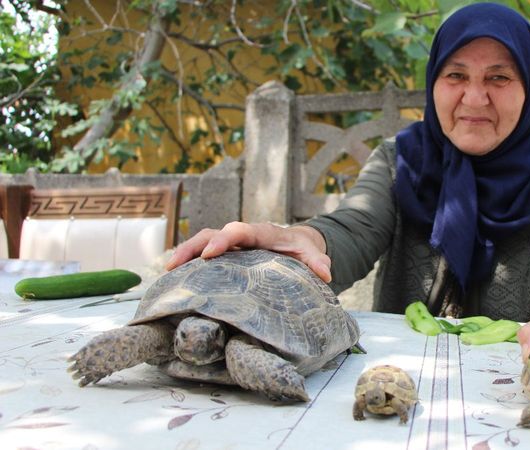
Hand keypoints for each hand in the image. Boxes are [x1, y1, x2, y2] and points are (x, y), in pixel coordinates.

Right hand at [165, 222, 331, 282]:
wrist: (296, 244)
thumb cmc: (301, 250)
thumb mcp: (311, 254)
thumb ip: (317, 261)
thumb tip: (327, 273)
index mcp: (261, 233)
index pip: (240, 230)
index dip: (226, 239)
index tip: (213, 253)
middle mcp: (241, 236)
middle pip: (213, 234)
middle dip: (195, 246)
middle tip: (175, 264)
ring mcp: (230, 245)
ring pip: (203, 242)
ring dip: (185, 254)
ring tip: (167, 272)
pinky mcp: (225, 255)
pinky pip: (203, 255)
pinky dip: (188, 264)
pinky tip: (173, 280)